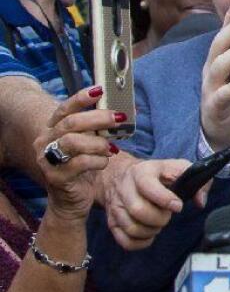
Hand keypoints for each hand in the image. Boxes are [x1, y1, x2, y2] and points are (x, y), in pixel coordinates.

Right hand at [33, 87, 121, 221]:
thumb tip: (123, 113)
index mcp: (53, 130)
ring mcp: (47, 160)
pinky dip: (97, 161)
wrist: (71, 201)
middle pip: (71, 123)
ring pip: (73, 142)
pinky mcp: (56, 177)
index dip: (81, 98)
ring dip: (98, 143)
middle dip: (98, 118)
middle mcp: (45, 142)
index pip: (64, 109)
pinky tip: (104, 162)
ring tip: (111, 149)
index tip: (99, 90)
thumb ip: (98, 130)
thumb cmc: (83, 168)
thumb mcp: (89, 145)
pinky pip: (79, 164)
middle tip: (118, 119)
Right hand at [104, 157, 198, 250]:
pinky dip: (141, 243)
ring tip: (158, 223)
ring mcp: (116, 207)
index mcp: (142, 172)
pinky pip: (124, 241)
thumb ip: (196, 181)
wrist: (121, 174)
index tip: (178, 206)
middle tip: (166, 215)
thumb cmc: (156, 173)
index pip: (148, 186)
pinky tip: (150, 234)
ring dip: (151, 231)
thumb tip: (200, 202)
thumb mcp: (178, 168)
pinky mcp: (112, 222)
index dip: (165, 199)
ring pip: (131, 228)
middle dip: (159, 218)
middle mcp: (124, 188)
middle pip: (138, 210)